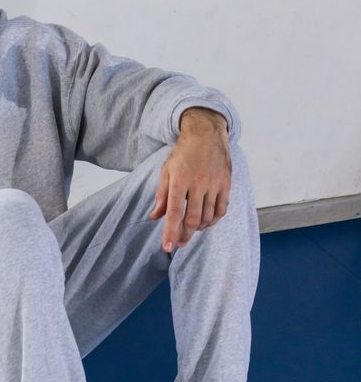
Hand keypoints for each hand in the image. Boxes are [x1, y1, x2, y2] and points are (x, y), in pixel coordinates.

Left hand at [149, 108, 231, 251]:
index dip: (170, 232)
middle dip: (185, 235)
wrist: (206, 133)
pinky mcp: (226, 183)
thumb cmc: (184, 153)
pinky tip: (206, 223)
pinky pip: (221, 209)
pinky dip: (214, 220)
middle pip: (192, 219)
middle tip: (179, 243)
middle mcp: (198, 183)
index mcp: (179, 180)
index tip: (168, 247)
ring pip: (208, 217)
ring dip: (199, 229)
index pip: (174, 213)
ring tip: (191, 231)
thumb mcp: (167, 171)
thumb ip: (162, 196)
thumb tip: (154, 217)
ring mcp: (214, 184)